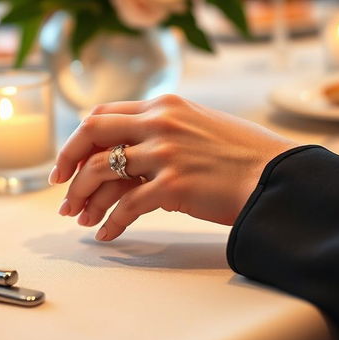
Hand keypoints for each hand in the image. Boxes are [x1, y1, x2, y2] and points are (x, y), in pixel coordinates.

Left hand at [49, 95, 295, 240]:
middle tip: (60, 187)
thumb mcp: (200, 124)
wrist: (278, 176)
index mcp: (164, 105)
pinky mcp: (173, 186)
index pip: (103, 113)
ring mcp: (165, 153)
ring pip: (102, 171)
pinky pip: (127, 206)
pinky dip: (111, 222)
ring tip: (78, 218)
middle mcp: (160, 122)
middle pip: (91, 133)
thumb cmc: (244, 154)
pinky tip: (106, 235)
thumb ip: (164, 128)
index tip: (68, 160)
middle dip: (67, 162)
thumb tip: (130, 149)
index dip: (79, 138)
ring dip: (84, 197)